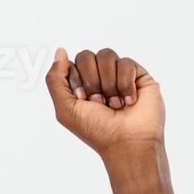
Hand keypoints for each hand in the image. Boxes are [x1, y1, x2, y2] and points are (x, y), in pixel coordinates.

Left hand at [45, 48, 163, 161]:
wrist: (128, 142)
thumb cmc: (97, 130)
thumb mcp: (65, 108)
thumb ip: (55, 80)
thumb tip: (60, 51)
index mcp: (80, 85)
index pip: (71, 64)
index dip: (75, 81)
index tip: (83, 101)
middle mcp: (99, 78)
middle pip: (86, 55)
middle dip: (91, 81)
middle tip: (99, 103)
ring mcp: (118, 75)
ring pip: (106, 55)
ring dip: (108, 84)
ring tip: (115, 104)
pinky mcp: (138, 75)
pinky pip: (126, 62)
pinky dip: (125, 84)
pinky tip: (130, 101)